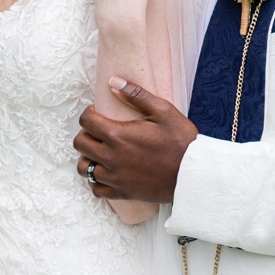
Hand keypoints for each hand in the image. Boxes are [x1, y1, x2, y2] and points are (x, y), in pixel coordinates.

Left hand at [74, 76, 197, 201]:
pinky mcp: (121, 193)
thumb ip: (136, 94)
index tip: (98, 113)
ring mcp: (114, 177)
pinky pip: (95, 189)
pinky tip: (106, 172)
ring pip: (83, 167)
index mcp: (117, 135)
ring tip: (100, 151)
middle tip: (99, 131)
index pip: (85, 121)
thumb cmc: (181, 141)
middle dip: (86, 133)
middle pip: (80, 143)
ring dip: (88, 157)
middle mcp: (111, 157)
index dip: (89, 113)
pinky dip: (96, 180)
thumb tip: (113, 81)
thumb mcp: (163, 111)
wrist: (194, 174)